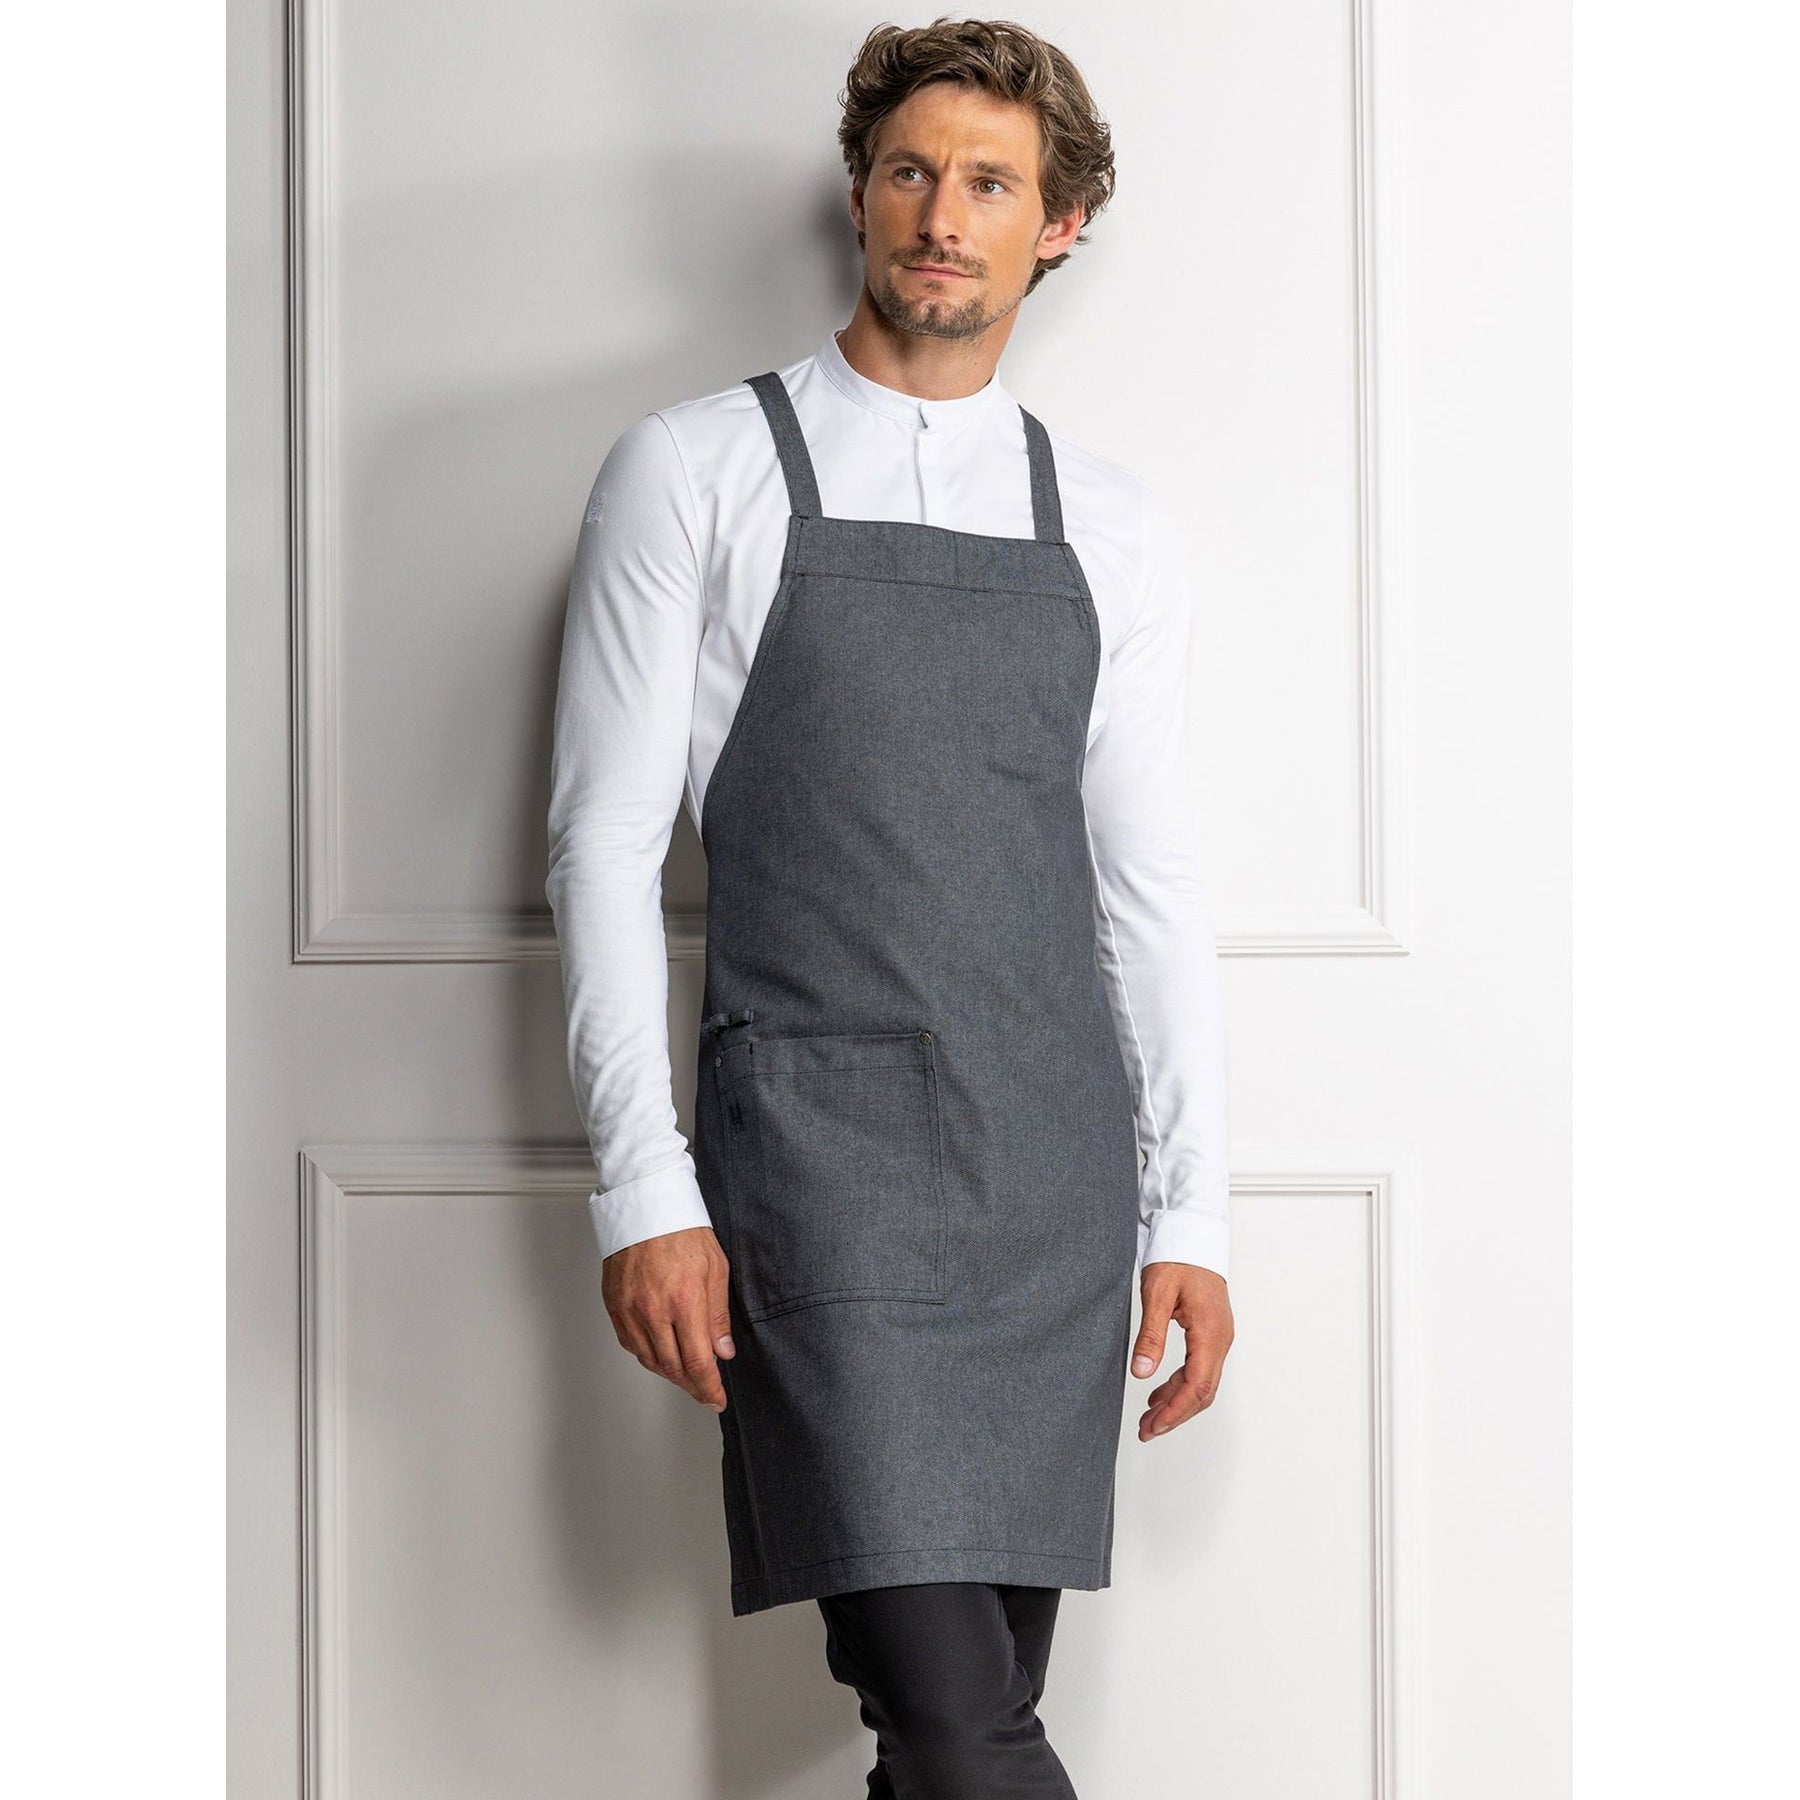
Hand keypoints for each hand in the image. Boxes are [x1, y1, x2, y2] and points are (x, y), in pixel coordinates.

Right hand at [601, 1226, 735, 1412]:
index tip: (717, 1398)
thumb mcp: (716, 1268)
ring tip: (686, 1375)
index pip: (698, 1363)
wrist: (645, 1205)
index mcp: (684, 1301)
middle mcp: (653, 1311)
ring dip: (670, 1374)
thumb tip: (723, 1351)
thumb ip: (718, 1315)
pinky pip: (631, 1344)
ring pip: (650, 1360)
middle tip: (705, 1391)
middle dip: (692, 1386)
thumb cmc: (682, 1229)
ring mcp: (629, 1310)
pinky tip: (661, 1353)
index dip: (709, 1388)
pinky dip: (648, 1355)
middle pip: (673, 1368)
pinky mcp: (613, 1305)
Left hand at [1131, 1261, 1232, 1440]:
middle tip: (1146, 1430)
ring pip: (1201, 1382)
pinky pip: (1198, 1368)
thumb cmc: (1177, 1257)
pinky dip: (1179, 1385)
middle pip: (1203, 1391)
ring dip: (1176, 1402)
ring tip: (1148, 1418)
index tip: (1154, 1426)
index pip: (1198, 1385)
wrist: (1192, 1232)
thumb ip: (1151, 1335)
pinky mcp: (1210, 1332)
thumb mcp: (1157, 1294)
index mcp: (1210, 1331)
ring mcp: (1218, 1336)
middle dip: (1175, 1414)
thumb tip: (1141, 1373)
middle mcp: (1220, 1338)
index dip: (1176, 1411)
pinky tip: (1158, 1393)